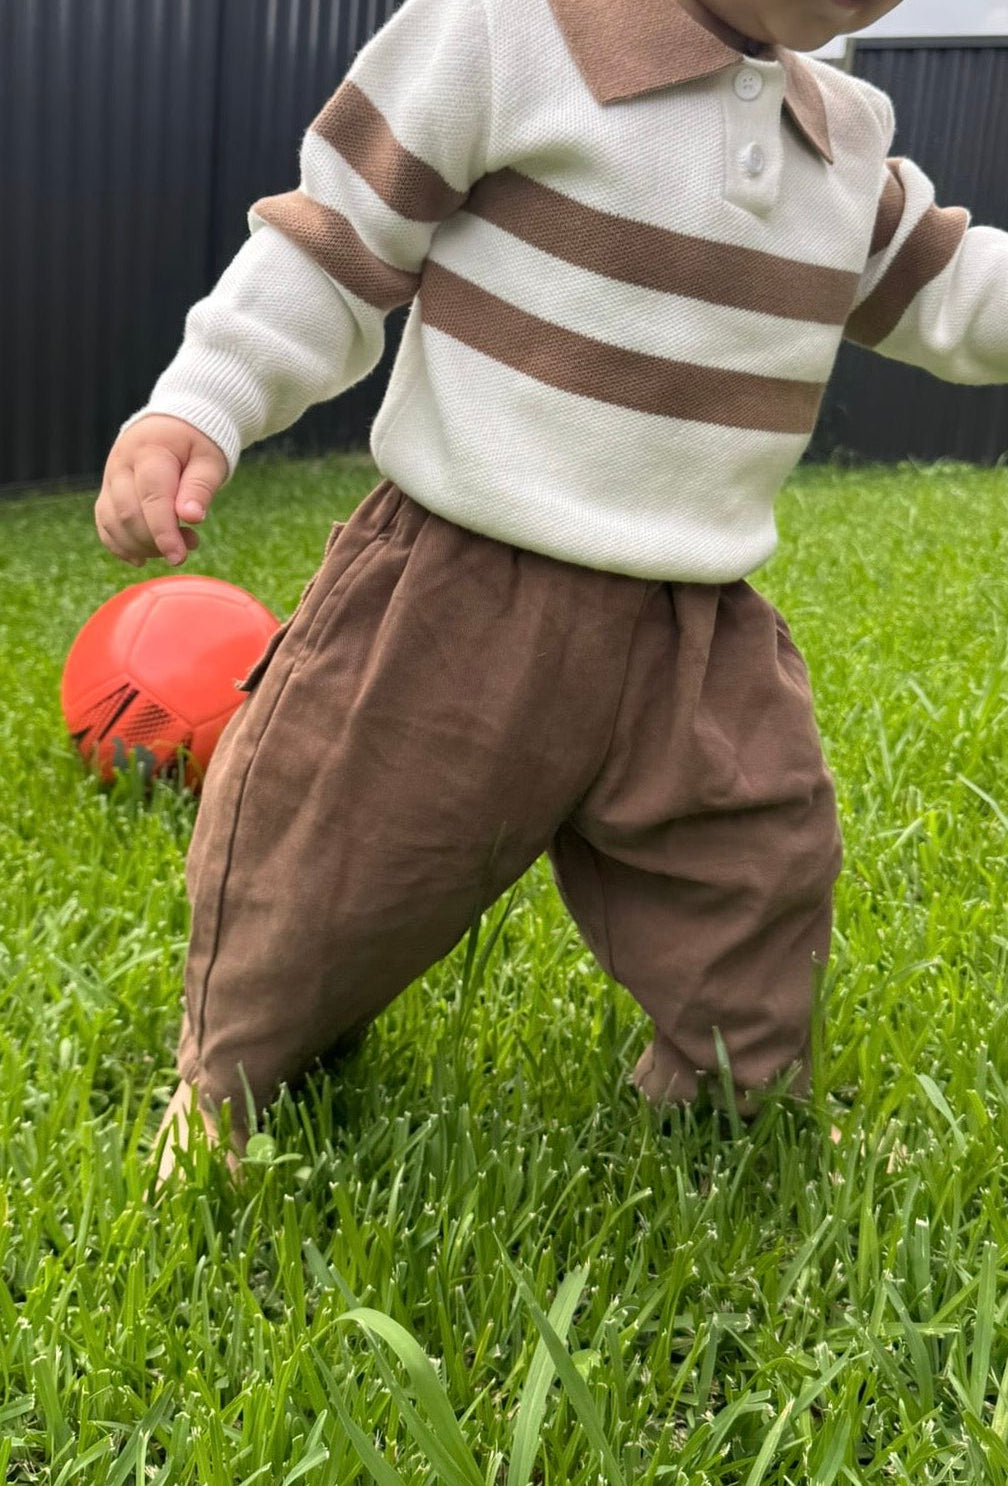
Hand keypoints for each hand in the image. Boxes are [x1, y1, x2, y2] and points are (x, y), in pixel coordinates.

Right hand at [95, 415, 228, 566]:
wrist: (173, 424)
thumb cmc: (197, 444)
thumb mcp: (210, 460)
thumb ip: (200, 487)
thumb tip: (192, 517)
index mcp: (149, 452)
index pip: (152, 497)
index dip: (164, 532)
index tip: (179, 557)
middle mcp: (121, 464)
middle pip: (128, 513)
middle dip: (156, 541)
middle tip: (190, 544)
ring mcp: (110, 478)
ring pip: (112, 522)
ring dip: (141, 546)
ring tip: (175, 545)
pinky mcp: (107, 491)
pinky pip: (105, 524)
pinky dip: (120, 546)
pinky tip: (142, 558)